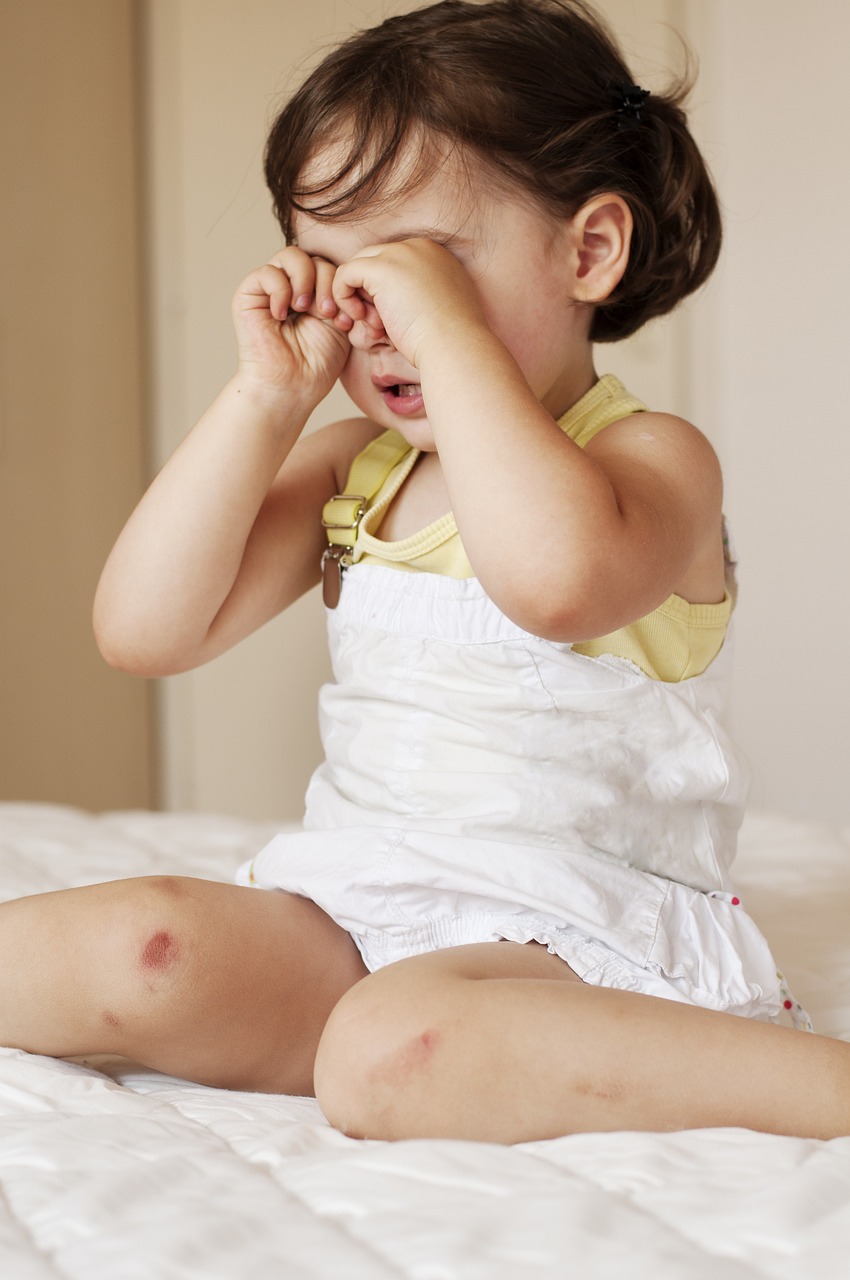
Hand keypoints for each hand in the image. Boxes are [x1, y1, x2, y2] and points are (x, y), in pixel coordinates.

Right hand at [233, 247, 350, 402]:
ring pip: (292, 256)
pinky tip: (283, 316)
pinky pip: (267, 272)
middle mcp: (293, 286)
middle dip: (328, 283)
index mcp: (316, 291)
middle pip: (314, 258)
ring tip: (306, 309)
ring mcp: (271, 289)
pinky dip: (280, 291)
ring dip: (306, 281)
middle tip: (328, 313)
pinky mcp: (249, 295)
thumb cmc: (316, 363)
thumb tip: (348, 271)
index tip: (348, 318)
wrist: (292, 387)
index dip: (342, 285)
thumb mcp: (340, 322)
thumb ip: (342, 293)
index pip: (331, 266)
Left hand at [331, 238, 486, 368]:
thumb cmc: (450, 341)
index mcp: (434, 255)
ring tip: (374, 327)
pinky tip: (358, 318)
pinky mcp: (381, 268)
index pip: (395, 264)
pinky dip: (343, 296)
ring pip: (359, 266)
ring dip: (357, 298)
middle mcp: (418, 246)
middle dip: (368, 294)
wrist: (455, 347)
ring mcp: (400, 254)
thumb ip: (421, 295)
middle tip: (376, 326)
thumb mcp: (440, 310)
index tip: (389, 322)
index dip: (384, 293)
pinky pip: (345, 273)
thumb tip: (398, 302)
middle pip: (375, 262)